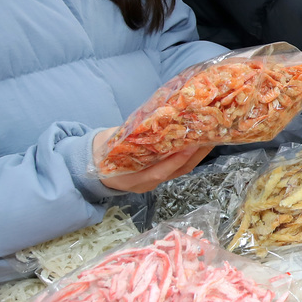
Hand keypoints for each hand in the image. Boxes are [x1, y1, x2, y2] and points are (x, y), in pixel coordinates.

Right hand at [94, 129, 212, 193]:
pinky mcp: (157, 175)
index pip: (158, 173)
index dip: (175, 161)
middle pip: (176, 172)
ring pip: (180, 170)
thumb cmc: (102, 151)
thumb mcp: (112, 142)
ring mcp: (152, 181)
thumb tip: (155, 118)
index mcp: (131, 178)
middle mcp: (145, 183)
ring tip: (210, 138)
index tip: (190, 147)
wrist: (92, 164)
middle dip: (195, 156)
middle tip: (209, 137)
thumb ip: (132, 136)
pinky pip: (177, 168)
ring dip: (196, 155)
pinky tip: (198, 144)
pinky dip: (189, 156)